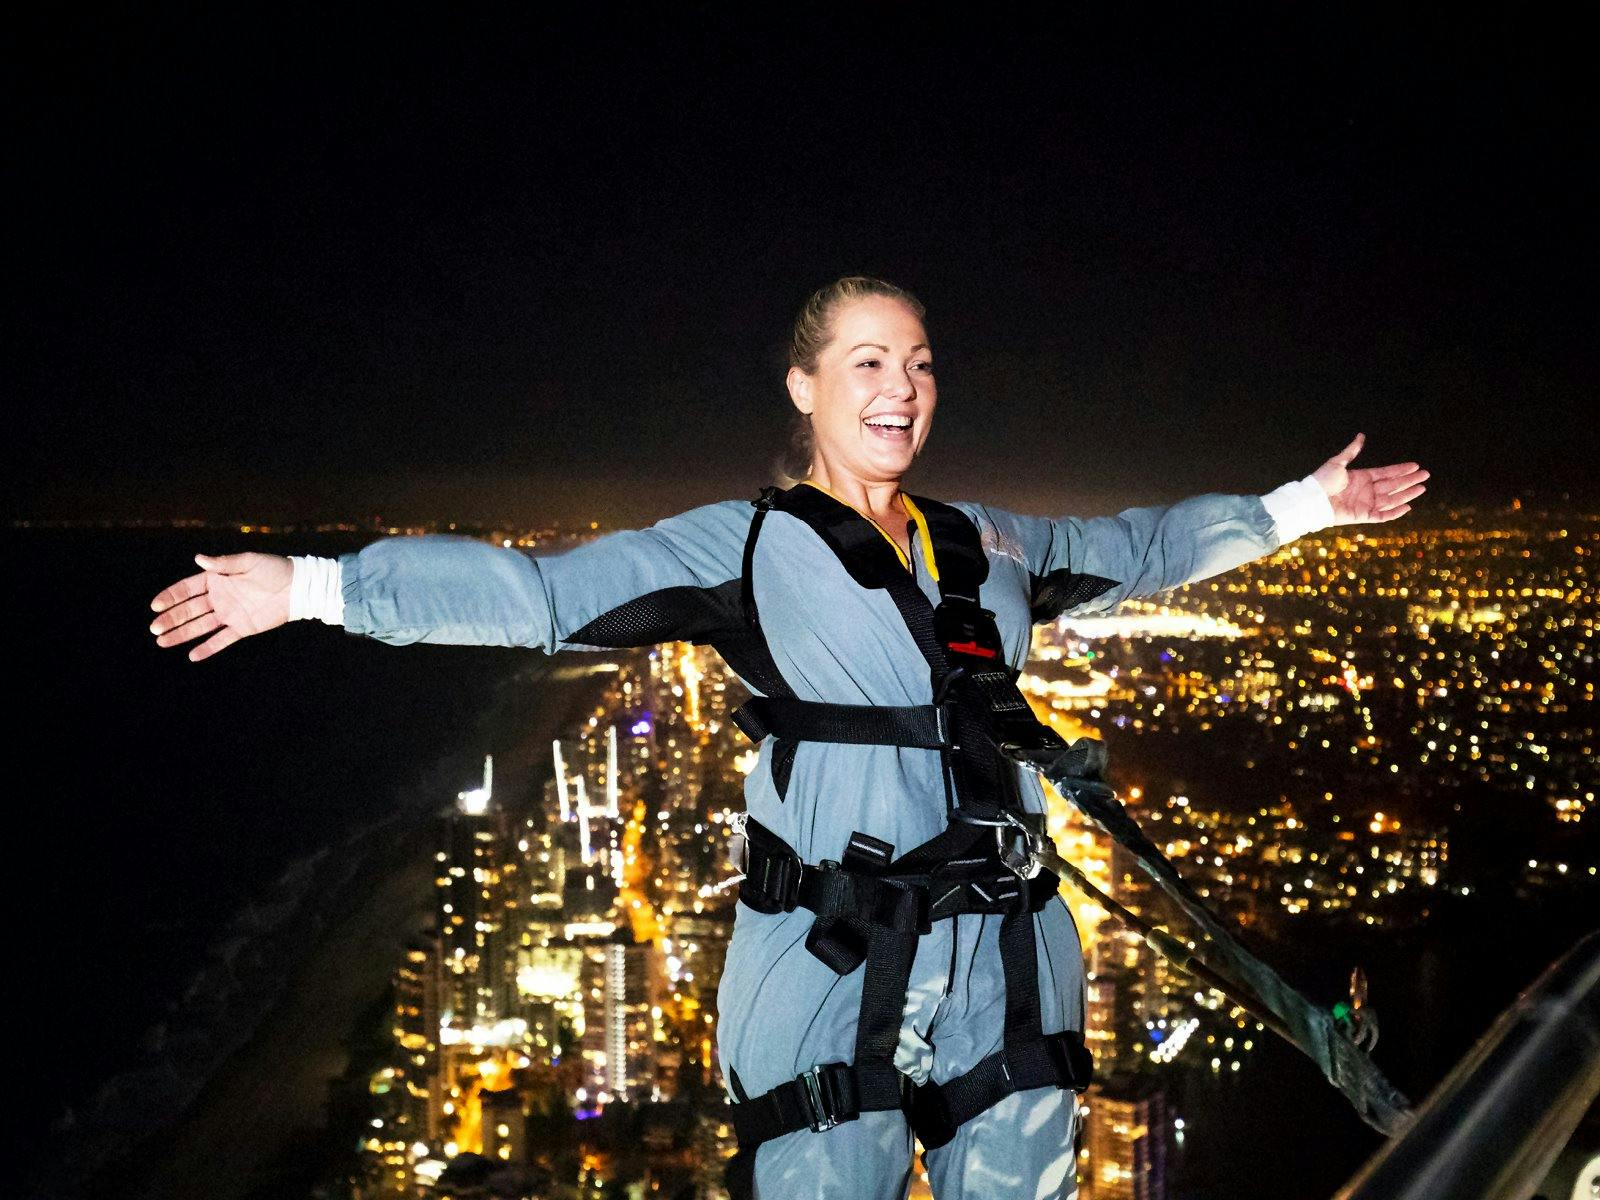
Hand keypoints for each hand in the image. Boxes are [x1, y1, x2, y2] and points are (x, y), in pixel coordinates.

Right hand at [149, 552, 293, 661]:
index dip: (171, 597)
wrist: (298, 587)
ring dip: (181, 634)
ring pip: (200, 626)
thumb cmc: (274, 569)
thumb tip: (198, 559)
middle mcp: (219, 598)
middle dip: (171, 618)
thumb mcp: (248, 562)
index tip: (155, 606)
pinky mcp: (242, 628)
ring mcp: (229, 614)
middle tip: (154, 628)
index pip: (187, 589)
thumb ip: (224, 563)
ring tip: (161, 641)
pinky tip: (192, 656)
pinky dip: (208, 648)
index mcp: (217, 580)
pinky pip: (222, 639)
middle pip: (189, 610)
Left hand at [1312, 433, 1429, 524]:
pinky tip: (1407, 506)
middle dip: (1410, 480)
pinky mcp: (1363, 516)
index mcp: (1362, 478)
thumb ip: (1351, 450)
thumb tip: (1361, 436)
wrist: (1312, 499)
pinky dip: (1395, 512)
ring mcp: (1366, 503)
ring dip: (1407, 494)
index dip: (1401, 470)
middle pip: (1393, 485)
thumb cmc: (1322, 480)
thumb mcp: (1338, 462)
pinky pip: (1383, 515)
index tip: (1416, 466)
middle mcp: (1366, 491)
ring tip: (1422, 488)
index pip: (1387, 473)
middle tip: (1426, 475)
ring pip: (1392, 499)